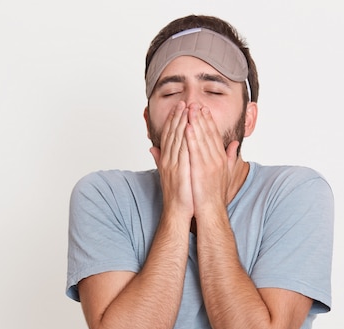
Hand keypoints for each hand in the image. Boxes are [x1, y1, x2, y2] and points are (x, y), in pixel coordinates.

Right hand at [149, 101, 193, 218]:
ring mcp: (173, 165)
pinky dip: (186, 138)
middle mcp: (168, 160)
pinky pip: (183, 151)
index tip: (179, 107)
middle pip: (172, 133)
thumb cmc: (177, 194)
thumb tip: (153, 149)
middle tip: (184, 102)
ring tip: (188, 108)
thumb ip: (161, 159)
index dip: (173, 120)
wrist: (177, 211)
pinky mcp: (179, 171)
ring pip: (177, 139)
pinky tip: (190, 127)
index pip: (169, 135)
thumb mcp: (168, 173)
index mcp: (166, 159)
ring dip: (182, 122)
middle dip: (178, 116)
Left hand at [185, 104, 238, 213]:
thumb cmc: (215, 194)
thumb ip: (229, 157)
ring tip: (190, 109)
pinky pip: (195, 151)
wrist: (212, 211)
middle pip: (209, 134)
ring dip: (196, 122)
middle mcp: (217, 159)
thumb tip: (235, 145)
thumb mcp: (225, 172)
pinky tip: (187, 127)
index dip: (209, 121)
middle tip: (196, 103)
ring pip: (202, 139)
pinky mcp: (201, 170)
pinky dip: (192, 138)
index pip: (214, 136)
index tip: (203, 109)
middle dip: (202, 117)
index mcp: (220, 158)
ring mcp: (210, 164)